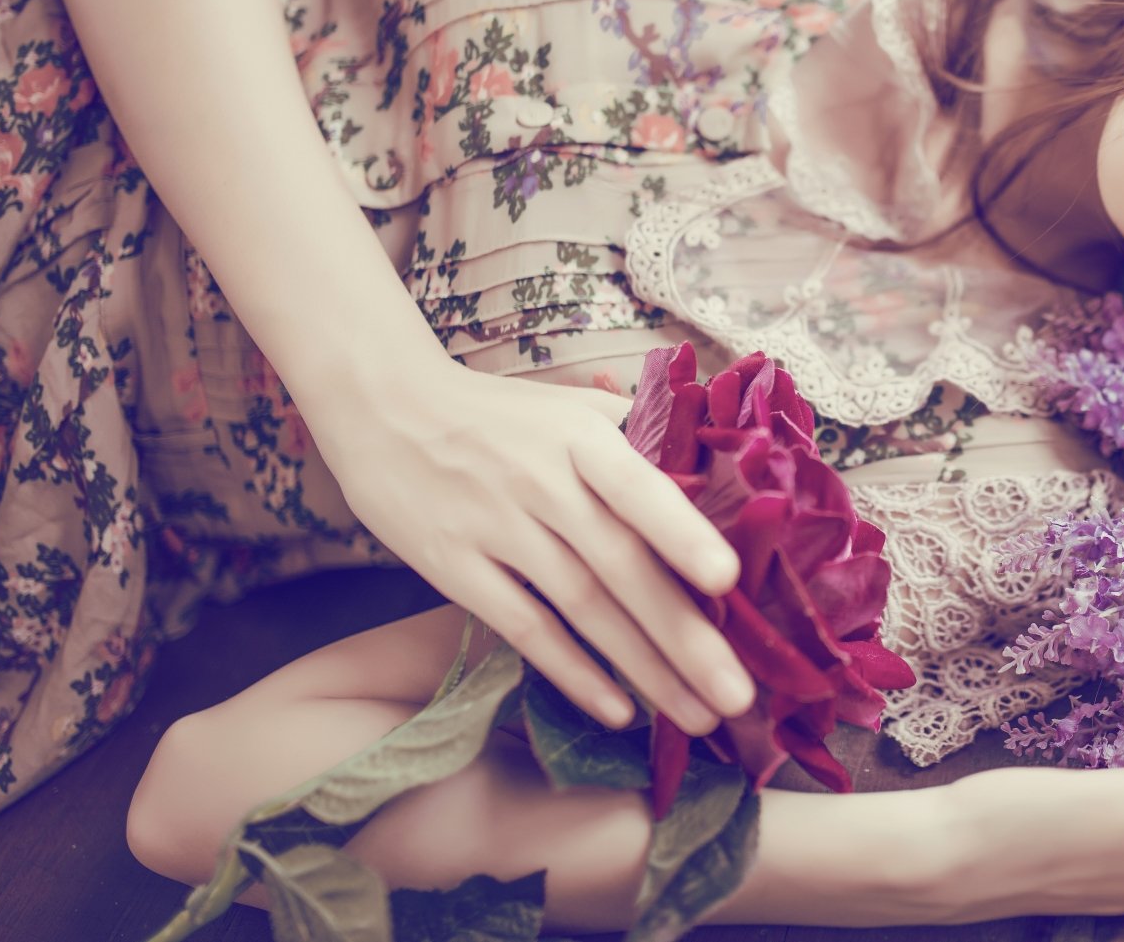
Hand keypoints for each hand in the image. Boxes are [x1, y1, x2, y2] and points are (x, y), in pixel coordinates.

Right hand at [309, 357, 754, 734]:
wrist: (385, 406)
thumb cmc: (499, 415)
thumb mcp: (568, 408)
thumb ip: (633, 445)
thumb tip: (711, 487)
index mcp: (580, 437)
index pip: (637, 488)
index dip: (681, 534)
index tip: (728, 581)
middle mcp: (541, 482)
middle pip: (620, 566)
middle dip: (684, 636)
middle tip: (738, 697)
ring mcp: (495, 527)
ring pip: (582, 609)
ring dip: (644, 669)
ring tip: (698, 716)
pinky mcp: (453, 567)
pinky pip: (524, 629)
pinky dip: (572, 672)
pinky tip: (617, 711)